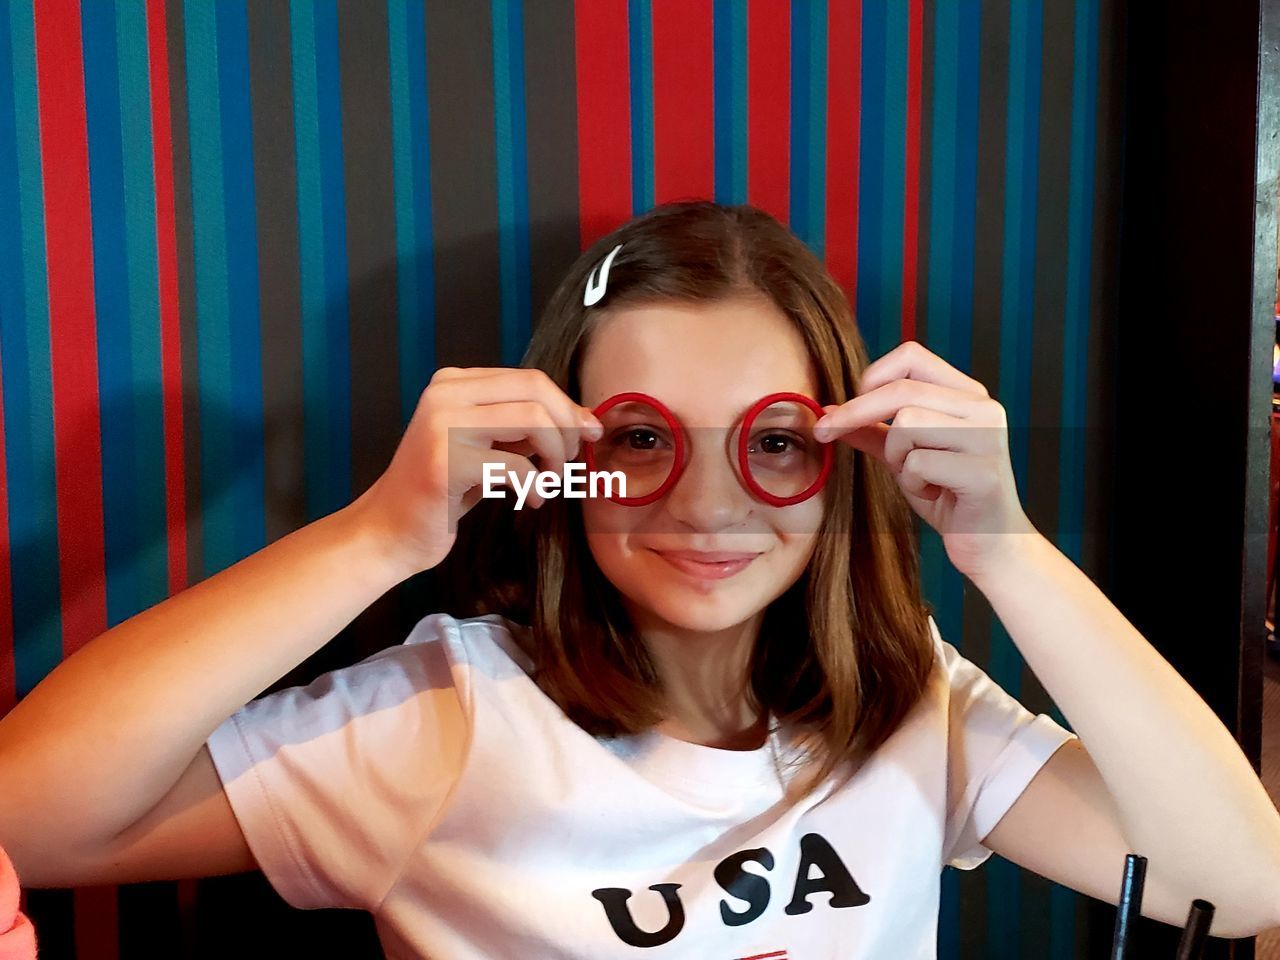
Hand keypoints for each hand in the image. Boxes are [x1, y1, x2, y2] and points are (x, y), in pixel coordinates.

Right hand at [351, 366, 602, 577]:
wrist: (389, 531)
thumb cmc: (444, 492)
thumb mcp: (485, 447)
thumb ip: (522, 427)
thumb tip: (585, 420)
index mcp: (454, 383)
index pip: (529, 379)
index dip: (567, 406)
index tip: (587, 434)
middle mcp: (445, 394)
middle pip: (535, 390)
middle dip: (567, 426)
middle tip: (570, 460)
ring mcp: (442, 425)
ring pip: (532, 420)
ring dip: (555, 455)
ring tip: (550, 481)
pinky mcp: (446, 462)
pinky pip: (516, 465)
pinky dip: (535, 486)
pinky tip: (531, 500)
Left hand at [812, 340, 1036, 581]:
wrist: (991, 544)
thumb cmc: (948, 496)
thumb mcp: (903, 457)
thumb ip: (873, 431)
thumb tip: (829, 410)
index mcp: (967, 396)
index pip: (912, 356)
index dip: (871, 376)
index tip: (845, 407)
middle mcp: (983, 409)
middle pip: (902, 390)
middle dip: (854, 413)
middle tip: (824, 433)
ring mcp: (988, 438)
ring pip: (907, 425)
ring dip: (895, 457)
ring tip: (916, 478)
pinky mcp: (983, 472)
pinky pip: (918, 463)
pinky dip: (912, 483)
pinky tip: (932, 494)